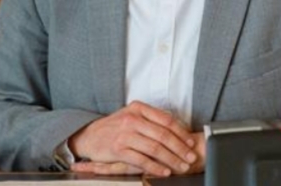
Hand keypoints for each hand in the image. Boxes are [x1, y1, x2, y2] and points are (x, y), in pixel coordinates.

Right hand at [68, 101, 196, 176]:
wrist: (89, 136)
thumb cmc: (116, 127)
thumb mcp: (132, 116)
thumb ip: (152, 120)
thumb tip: (178, 130)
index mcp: (139, 108)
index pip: (166, 120)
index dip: (181, 132)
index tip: (191, 142)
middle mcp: (132, 118)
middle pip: (163, 135)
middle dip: (180, 148)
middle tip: (191, 157)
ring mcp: (125, 134)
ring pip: (154, 148)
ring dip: (171, 159)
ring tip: (181, 166)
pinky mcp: (118, 149)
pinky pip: (141, 160)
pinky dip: (155, 167)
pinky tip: (164, 172)